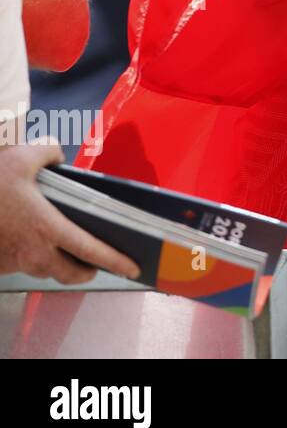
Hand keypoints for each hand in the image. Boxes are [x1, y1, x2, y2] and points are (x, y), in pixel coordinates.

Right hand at [0, 143, 140, 282]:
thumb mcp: (22, 157)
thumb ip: (49, 152)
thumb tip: (56, 154)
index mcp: (48, 227)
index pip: (92, 252)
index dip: (116, 261)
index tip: (133, 268)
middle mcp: (32, 251)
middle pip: (70, 274)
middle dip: (87, 271)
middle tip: (97, 263)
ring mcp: (12, 262)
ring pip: (44, 271)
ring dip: (58, 264)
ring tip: (66, 250)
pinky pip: (21, 266)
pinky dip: (31, 256)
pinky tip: (30, 240)